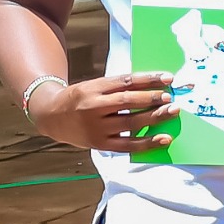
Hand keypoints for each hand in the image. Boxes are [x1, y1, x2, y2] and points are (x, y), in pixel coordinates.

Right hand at [30, 72, 179, 153]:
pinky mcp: (99, 144)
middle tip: (170, 97)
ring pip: (130, 123)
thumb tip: (153, 86)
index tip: (168, 78)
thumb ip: (118, 87)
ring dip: (154, 118)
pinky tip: (164, 138)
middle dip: (152, 99)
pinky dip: (147, 142)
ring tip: (172, 112)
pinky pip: (127, 145)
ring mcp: (96, 127)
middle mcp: (93, 107)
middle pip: (127, 102)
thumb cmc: (80, 99)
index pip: (125, 82)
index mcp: (92, 88)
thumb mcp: (93, 86)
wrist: (51, 116)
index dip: (148, 79)